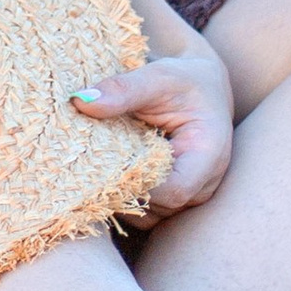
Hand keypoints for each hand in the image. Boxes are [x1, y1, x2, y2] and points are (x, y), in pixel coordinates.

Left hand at [71, 41, 233, 219]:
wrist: (201, 87)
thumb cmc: (184, 80)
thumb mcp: (158, 76)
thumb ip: (124, 88)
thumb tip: (81, 101)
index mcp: (209, 155)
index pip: (174, 191)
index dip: (137, 183)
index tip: (103, 161)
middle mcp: (205, 184)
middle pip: (159, 207)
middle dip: (122, 189)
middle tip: (88, 162)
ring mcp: (190, 196)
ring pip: (149, 214)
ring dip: (120, 195)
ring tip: (96, 166)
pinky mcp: (172, 199)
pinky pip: (144, 210)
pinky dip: (123, 195)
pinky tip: (105, 172)